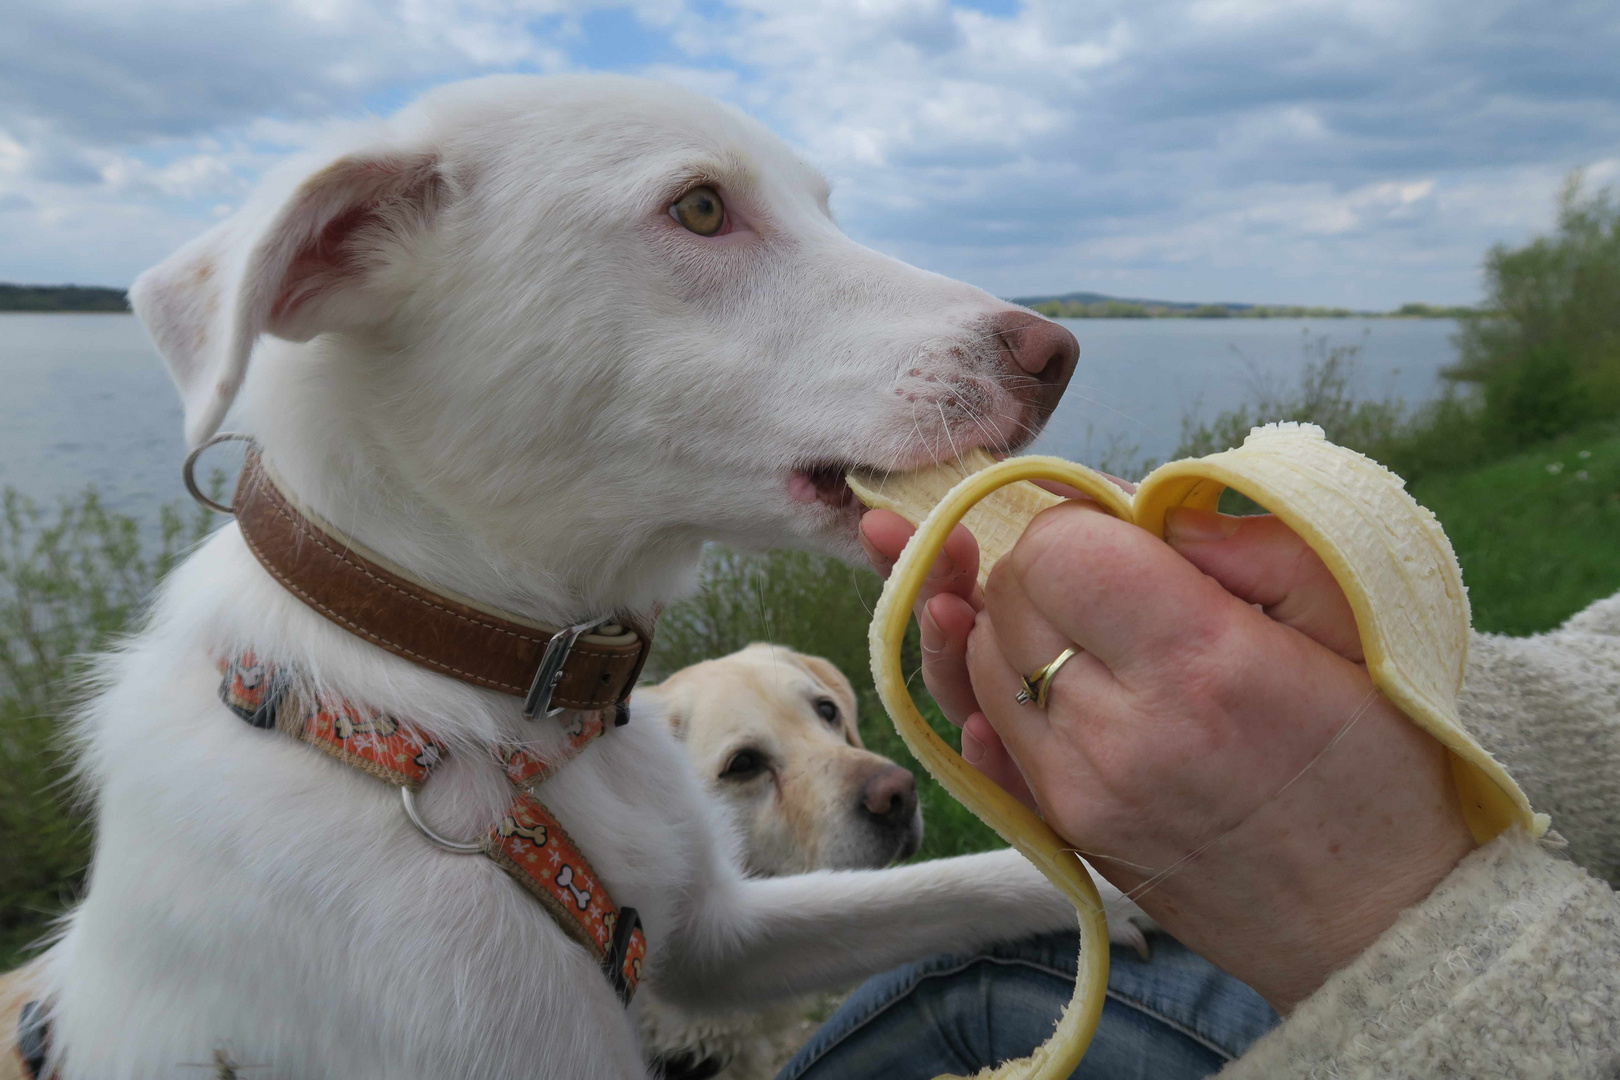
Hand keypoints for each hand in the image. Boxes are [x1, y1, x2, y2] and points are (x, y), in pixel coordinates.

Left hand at [860, 503, 1475, 1010]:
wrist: (1381, 920)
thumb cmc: (1385, 761)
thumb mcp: (1356, 620)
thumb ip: (1250, 541)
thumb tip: (1142, 505)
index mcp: (1199, 663)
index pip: (1055, 552)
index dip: (1081, 524)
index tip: (1129, 536)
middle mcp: (1119, 734)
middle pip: (1006, 602)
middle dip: (1046, 569)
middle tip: (1113, 580)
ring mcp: (1078, 793)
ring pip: (981, 663)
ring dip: (1018, 628)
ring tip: (1092, 629)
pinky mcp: (1062, 832)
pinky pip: (983, 734)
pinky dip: (1001, 690)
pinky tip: (1046, 675)